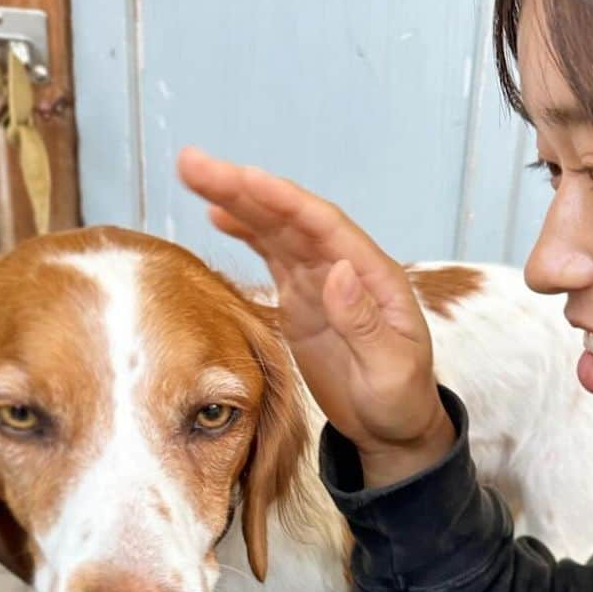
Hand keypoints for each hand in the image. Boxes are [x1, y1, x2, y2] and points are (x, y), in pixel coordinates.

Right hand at [177, 147, 454, 486]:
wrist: (393, 428)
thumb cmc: (400, 401)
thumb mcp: (390, 370)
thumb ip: (364, 324)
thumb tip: (335, 271)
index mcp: (372, 275)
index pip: (323, 225)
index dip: (282, 200)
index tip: (242, 179)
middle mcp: (344, 266)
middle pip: (291, 217)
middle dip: (244, 188)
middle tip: (192, 163)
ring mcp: (320, 280)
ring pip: (275, 229)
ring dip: (237, 200)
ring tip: (193, 174)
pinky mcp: (301, 298)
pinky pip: (270, 255)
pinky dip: (246, 232)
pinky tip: (217, 214)